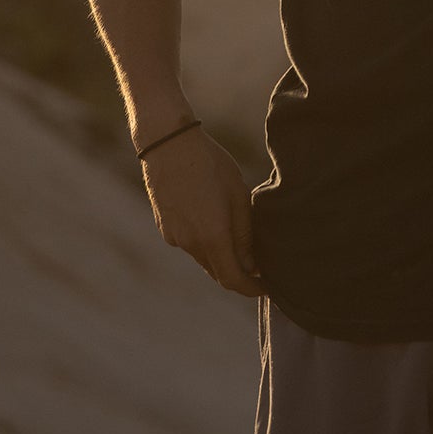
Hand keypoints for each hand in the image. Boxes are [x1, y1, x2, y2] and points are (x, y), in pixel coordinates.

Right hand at [140, 125, 262, 296]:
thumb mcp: (239, 196)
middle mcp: (190, 243)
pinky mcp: (165, 227)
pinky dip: (206, 244)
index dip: (251, 289)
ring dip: (222, 258)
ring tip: (242, 242)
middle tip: (260, 268)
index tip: (267, 287)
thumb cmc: (211, 165)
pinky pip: (191, 245)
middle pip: (218, 272)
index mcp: (212, 237)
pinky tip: (216, 223)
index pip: (233, 279)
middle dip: (239, 275)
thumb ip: (245, 234)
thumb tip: (252, 265)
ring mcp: (175, 237)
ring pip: (204, 259)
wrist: (168, 144)